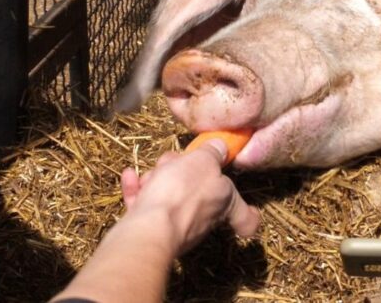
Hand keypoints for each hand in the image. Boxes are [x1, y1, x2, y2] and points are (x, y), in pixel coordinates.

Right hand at [120, 139, 260, 255]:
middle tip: (173, 163)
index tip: (250, 208)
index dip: (249, 213)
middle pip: (198, 193)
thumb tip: (221, 148)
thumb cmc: (181, 193)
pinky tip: (129, 175)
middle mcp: (204, 220)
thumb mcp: (203, 161)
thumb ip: (212, 152)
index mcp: (225, 203)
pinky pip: (145, 206)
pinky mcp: (150, 233)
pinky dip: (137, 190)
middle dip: (181, 172)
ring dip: (156, 179)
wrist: (148, 230)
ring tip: (150, 174)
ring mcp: (177, 229)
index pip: (247, 218)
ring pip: (169, 197)